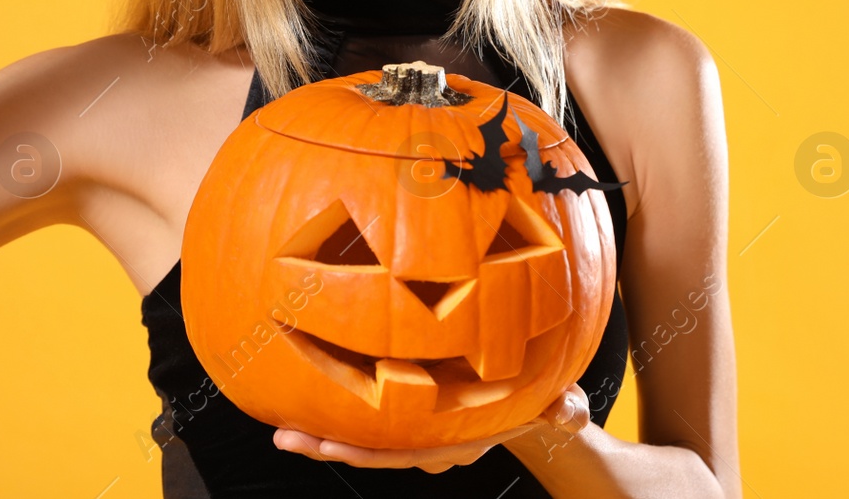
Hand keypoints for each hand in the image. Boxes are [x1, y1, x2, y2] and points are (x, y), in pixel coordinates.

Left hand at [272, 382, 591, 472]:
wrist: (529, 399)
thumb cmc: (541, 396)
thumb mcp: (557, 401)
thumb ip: (563, 408)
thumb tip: (569, 413)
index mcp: (454, 439)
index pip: (409, 451)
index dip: (372, 451)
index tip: (338, 447)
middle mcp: (428, 441)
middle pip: (373, 449)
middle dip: (329, 445)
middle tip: (288, 439)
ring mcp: (415, 429)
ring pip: (364, 438)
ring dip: (321, 434)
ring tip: (279, 429)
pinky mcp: (407, 412)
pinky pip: (368, 418)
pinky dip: (337, 411)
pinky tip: (301, 399)